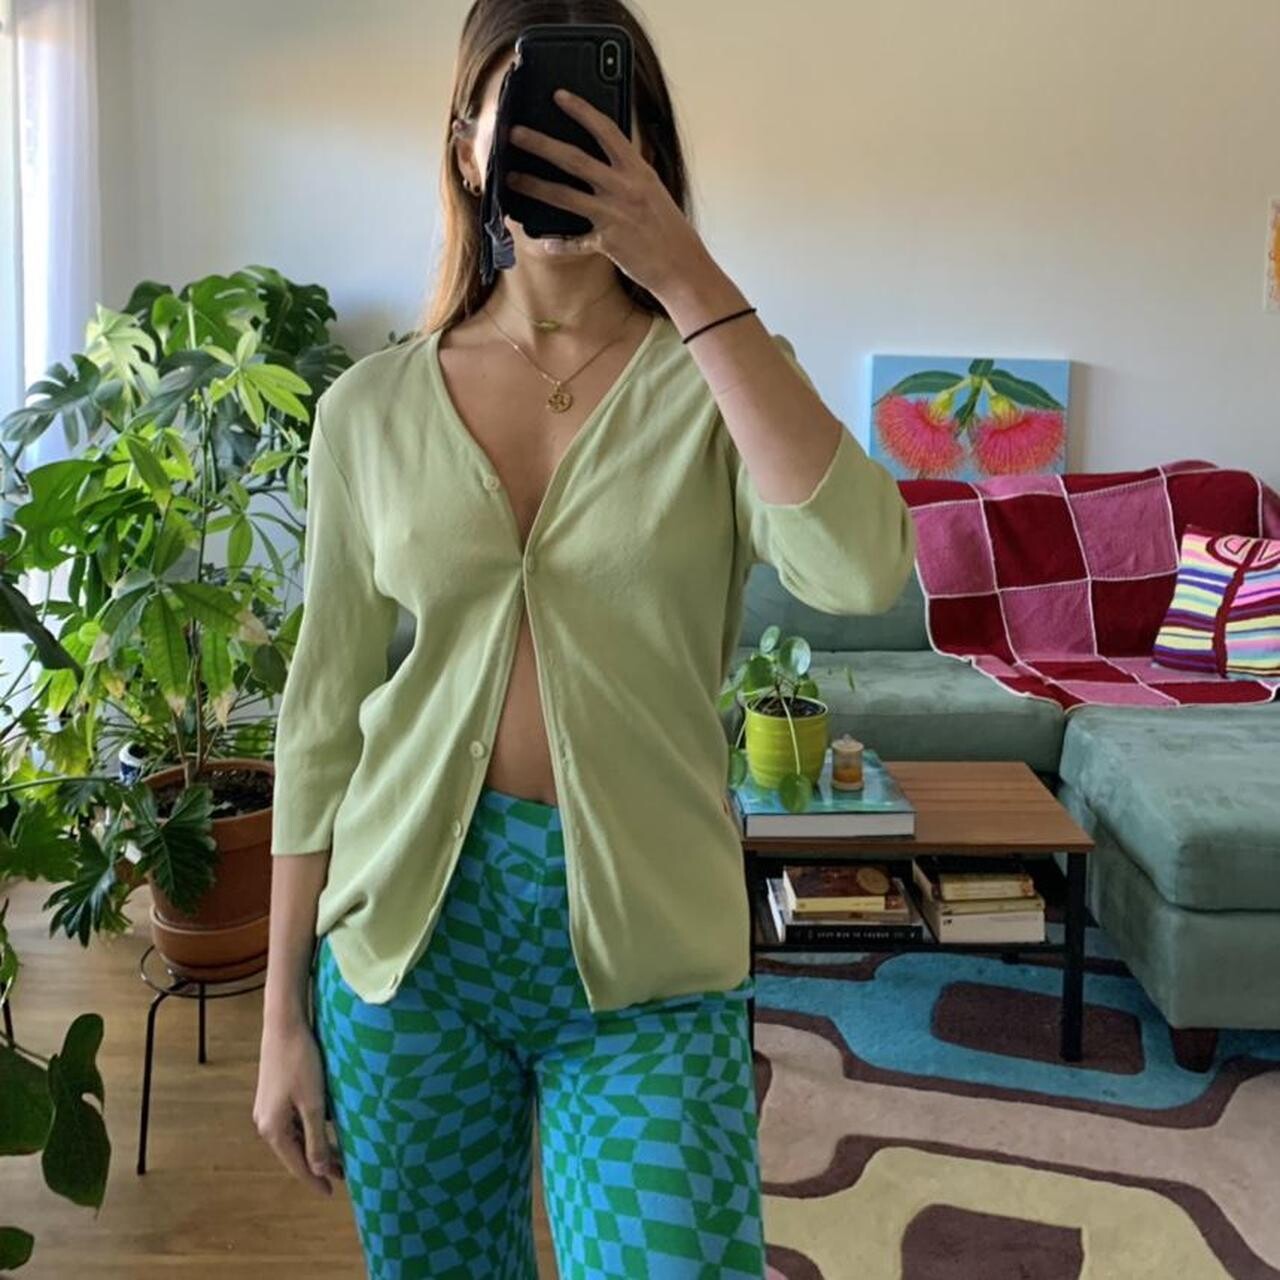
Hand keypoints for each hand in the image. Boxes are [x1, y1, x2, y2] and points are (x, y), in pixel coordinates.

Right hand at [253, 1020, 343, 1195]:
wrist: (284, 1025)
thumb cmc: (301, 1062)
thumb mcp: (313, 1103)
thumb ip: (315, 1138)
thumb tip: (317, 1170)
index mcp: (273, 1129)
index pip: (296, 1165)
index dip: (314, 1180)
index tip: (330, 1193)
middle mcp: (265, 1123)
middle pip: (294, 1152)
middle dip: (317, 1164)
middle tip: (342, 1174)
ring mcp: (268, 1108)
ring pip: (294, 1137)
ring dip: (314, 1146)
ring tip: (337, 1155)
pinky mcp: (273, 1095)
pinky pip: (292, 1122)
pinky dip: (308, 1130)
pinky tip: (323, 1128)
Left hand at [504, 87, 707, 298]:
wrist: (682, 265)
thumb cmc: (667, 228)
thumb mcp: (652, 189)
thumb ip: (630, 171)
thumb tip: (609, 153)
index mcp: (637, 170)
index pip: (606, 131)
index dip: (581, 111)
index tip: (559, 96)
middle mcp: (623, 188)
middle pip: (574, 159)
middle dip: (541, 144)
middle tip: (514, 133)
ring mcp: (613, 216)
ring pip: (564, 196)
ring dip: (534, 186)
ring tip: (511, 179)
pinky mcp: (607, 243)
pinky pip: (574, 242)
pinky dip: (558, 243)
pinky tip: (543, 241)